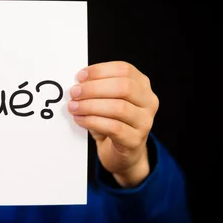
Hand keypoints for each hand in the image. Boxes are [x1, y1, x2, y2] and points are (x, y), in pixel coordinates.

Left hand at [68, 61, 158, 186]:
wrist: (123, 153)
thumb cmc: (112, 122)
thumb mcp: (107, 100)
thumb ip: (97, 88)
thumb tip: (77, 84)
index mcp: (142, 85)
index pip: (124, 69)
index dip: (100, 71)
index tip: (80, 76)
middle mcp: (148, 101)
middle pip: (124, 87)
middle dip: (94, 88)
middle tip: (74, 92)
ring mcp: (145, 122)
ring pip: (119, 108)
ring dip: (90, 106)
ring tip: (73, 107)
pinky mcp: (135, 140)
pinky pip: (113, 127)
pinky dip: (92, 121)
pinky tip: (80, 119)